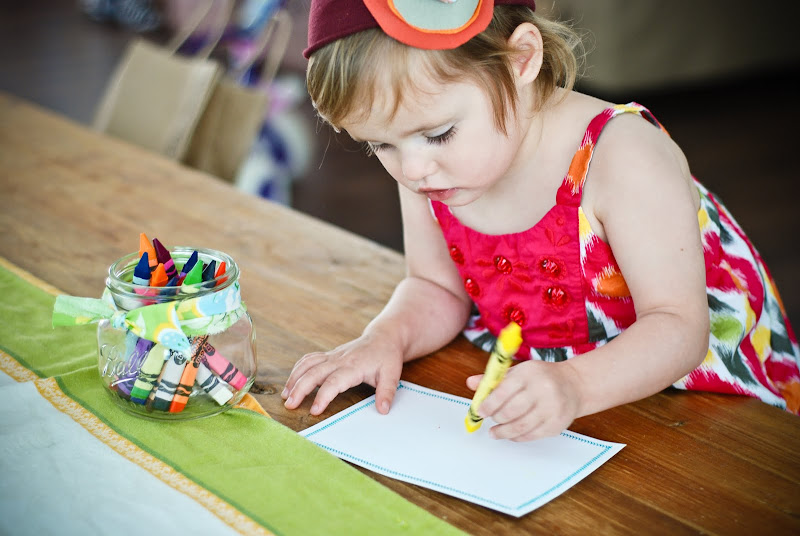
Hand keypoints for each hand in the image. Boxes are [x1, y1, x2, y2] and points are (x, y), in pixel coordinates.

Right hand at [282, 332, 403, 415]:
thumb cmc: (387, 356)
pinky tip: (292, 381)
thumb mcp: (392, 375)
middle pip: (314, 373)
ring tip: (285, 395)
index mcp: (353, 366)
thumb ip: (387, 392)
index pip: (334, 382)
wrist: (383, 337)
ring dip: (294, 378)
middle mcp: (339, 360)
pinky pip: (309, 359)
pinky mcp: (329, 355)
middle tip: (289, 405)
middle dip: (299, 389)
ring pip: (308, 364)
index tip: (315, 410)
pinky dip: (298, 369)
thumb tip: (383, 410)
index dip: (323, 396)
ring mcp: (332, 356)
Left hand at [466, 360, 581, 440]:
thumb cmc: (540, 377)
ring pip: (520, 426)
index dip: (488, 404)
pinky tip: (511, 434)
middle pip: (511, 411)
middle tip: (490, 420)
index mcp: (529, 373)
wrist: (573, 385)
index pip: (503, 391)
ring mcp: (551, 408)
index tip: (480, 411)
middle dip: (496, 418)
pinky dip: (517, 437)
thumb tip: (470, 383)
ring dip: (503, 432)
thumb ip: (494, 379)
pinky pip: (531, 435)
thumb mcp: (518, 372)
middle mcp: (542, 390)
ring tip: (495, 433)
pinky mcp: (556, 424)